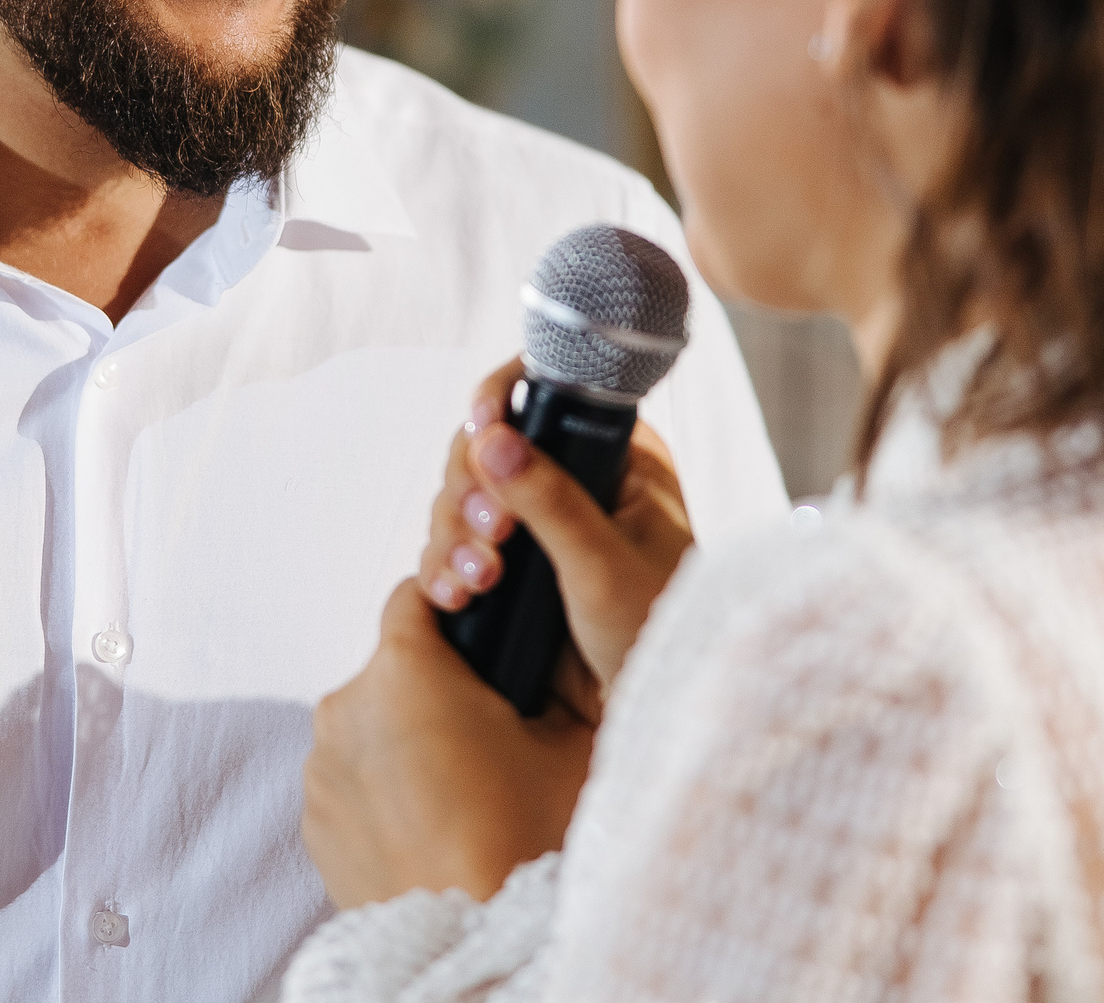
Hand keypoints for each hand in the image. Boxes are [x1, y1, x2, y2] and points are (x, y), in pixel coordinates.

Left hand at [303, 580, 596, 909]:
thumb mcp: (573, 741)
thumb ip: (555, 671)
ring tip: (465, 793)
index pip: (418, 595)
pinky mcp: (313, 822)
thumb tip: (546, 642)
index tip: (485, 640)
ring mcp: (320, 769)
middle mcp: (345, 708)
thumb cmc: (529, 846)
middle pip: (394, 665)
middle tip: (492, 735)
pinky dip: (385, 791)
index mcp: (404, 670)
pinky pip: (352, 780)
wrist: (478, 955)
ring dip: (407, 741)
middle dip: (438, 687)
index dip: (456, 606)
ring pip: (371, 725)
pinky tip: (432, 826)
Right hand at [419, 358, 693, 716]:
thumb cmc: (657, 633)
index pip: (545, 392)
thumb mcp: (603, 566)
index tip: (479, 422)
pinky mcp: (510, 568)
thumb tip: (491, 438)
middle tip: (492, 536)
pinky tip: (456, 595)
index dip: (500, 397)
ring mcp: (537, 524)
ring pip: (462, 499)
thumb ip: (549, 501)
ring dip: (455, 536)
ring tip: (478, 580)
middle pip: (484, 446)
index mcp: (614, 457)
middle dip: (471, 491)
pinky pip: (456, 548)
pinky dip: (446, 567)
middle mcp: (572, 480)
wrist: (652, 710)